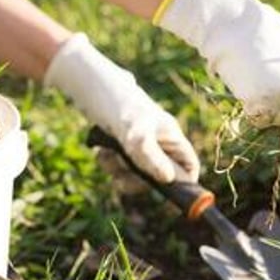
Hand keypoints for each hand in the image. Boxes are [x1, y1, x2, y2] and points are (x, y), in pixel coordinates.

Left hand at [44, 33, 199, 183]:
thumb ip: (152, 157)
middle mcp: (159, 142)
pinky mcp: (122, 145)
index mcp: (171, 136)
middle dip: (139, 179)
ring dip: (119, 170)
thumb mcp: (135, 134)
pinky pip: (120, 166)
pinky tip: (101, 151)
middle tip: (122, 175)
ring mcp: (141, 144)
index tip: (165, 194)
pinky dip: (109, 163)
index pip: (189, 166)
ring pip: (136, 174)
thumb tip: (169, 181)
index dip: (183, 183)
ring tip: (107, 156)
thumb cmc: (118, 105)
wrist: (90, 85)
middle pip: (159, 177)